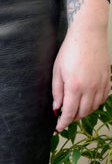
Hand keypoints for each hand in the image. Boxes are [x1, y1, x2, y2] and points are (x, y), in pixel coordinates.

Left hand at [52, 0, 110, 131]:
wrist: (88, 35)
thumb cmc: (70, 50)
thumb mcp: (57, 70)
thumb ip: (57, 91)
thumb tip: (57, 108)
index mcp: (75, 86)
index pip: (69, 112)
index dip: (63, 122)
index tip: (58, 128)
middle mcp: (90, 88)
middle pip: (83, 112)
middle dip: (73, 118)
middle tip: (65, 118)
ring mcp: (101, 84)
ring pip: (94, 107)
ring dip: (84, 112)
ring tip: (75, 111)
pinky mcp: (107, 80)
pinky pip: (103, 98)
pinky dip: (95, 103)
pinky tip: (88, 102)